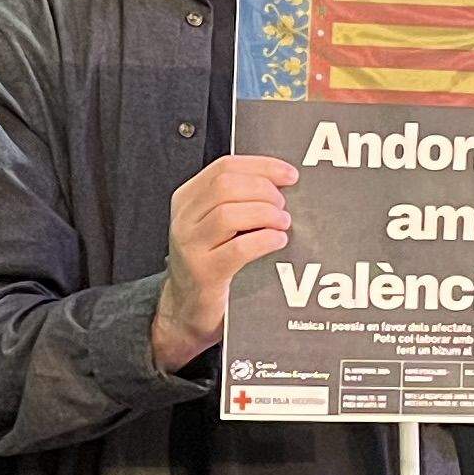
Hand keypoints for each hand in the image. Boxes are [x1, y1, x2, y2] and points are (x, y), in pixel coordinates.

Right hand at [151, 153, 298, 369]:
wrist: (187, 308)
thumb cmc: (210, 262)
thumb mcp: (214, 225)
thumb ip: (238, 200)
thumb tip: (281, 182)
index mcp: (187, 199)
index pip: (224, 167)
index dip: (262, 167)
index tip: (289, 174)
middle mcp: (184, 219)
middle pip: (226, 186)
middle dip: (263, 191)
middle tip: (282, 206)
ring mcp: (190, 246)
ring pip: (229, 214)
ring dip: (265, 215)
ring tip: (282, 223)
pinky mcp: (204, 273)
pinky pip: (238, 249)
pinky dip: (264, 240)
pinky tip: (277, 241)